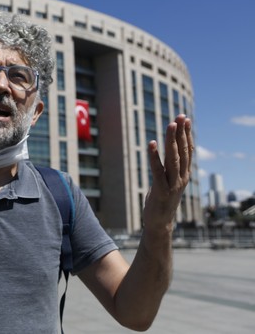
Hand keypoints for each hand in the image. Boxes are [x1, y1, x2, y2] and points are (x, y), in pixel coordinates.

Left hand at [144, 114, 192, 232]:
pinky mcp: (160, 191)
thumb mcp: (170, 182)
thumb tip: (170, 153)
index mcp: (184, 175)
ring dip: (171, 141)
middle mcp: (181, 178)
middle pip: (182, 151)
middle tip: (180, 116)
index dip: (186, 134)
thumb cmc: (162, 200)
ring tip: (170, 125)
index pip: (188, 150)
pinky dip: (154, 157)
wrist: (159, 223)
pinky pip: (157, 170)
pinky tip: (152, 144)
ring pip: (173, 159)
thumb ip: (172, 168)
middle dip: (181, 133)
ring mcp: (172, 185)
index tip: (185, 119)